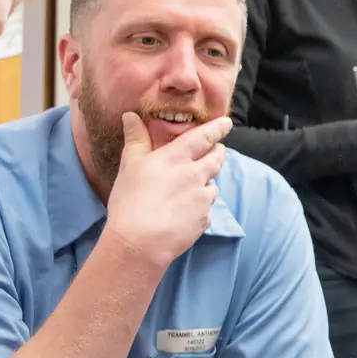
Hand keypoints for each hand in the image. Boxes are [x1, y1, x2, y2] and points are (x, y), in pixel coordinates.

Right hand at [102, 113, 228, 267]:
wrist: (140, 241)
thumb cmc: (131, 201)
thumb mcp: (129, 165)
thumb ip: (135, 139)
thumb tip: (131, 116)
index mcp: (177, 158)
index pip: (204, 137)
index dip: (217, 128)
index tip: (226, 122)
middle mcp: (196, 175)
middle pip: (216, 159)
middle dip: (218, 152)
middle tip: (217, 149)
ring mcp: (203, 199)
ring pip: (212, 186)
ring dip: (206, 183)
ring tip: (191, 187)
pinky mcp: (204, 219)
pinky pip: (206, 209)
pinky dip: (199, 208)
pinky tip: (184, 213)